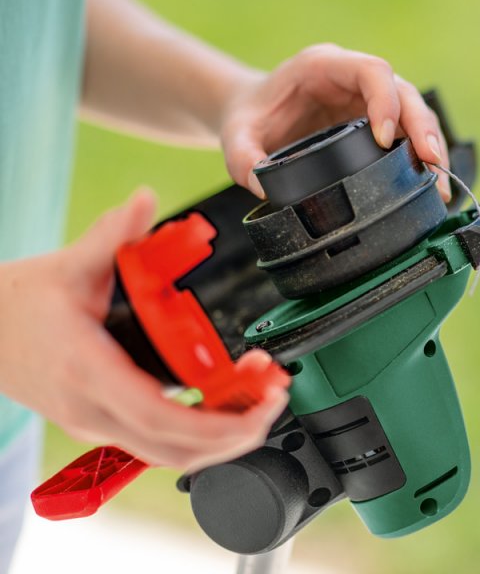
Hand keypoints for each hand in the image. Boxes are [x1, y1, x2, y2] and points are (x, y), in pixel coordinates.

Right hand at [0, 189, 288, 471]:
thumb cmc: (20, 304)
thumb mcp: (69, 265)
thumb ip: (112, 234)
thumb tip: (144, 201)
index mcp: (89, 371)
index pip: (159, 417)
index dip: (215, 423)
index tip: (257, 406)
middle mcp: (94, 410)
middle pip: (175, 450)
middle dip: (236, 434)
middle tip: (275, 399)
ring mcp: (97, 424)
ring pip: (169, 456)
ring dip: (222, 440)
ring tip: (260, 402)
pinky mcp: (103, 425)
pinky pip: (158, 445)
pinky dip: (199, 436)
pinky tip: (227, 407)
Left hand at [220, 43, 451, 201]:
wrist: (253, 116)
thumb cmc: (250, 117)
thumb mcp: (236, 134)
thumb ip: (242, 157)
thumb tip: (262, 186)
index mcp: (323, 67)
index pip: (371, 71)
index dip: (386, 101)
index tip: (385, 138)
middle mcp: (353, 80)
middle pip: (404, 93)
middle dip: (422, 127)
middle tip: (431, 163)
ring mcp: (369, 101)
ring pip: (414, 114)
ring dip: (431, 146)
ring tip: (439, 184)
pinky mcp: (377, 124)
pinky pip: (409, 135)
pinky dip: (423, 158)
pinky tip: (431, 185)